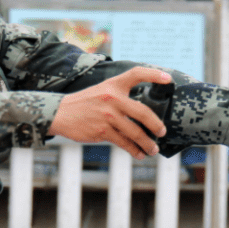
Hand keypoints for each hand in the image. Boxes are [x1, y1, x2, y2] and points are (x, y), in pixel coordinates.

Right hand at [48, 67, 172, 158]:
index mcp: (114, 85)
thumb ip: (120, 96)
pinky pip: (124, 142)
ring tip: (153, 149)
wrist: (60, 113)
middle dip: (156, 125)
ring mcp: (108, 116)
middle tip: (162, 132)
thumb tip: (143, 112)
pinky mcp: (102, 131)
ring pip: (135, 132)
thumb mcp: (102, 91)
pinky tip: (139, 153)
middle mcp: (112, 98)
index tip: (168, 79)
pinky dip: (134, 150)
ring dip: (147, 143)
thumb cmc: (85, 103)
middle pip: (143, 112)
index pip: (136, 74)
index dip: (153, 74)